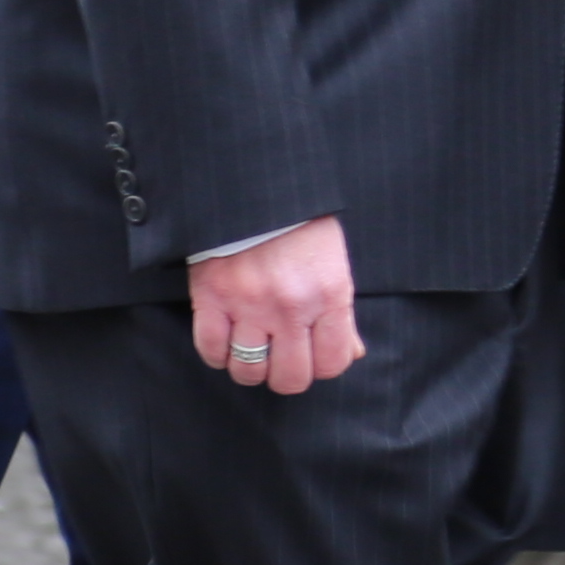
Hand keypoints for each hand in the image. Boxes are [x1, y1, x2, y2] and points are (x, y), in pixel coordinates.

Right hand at [192, 217, 363, 395]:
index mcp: (329, 295)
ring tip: (252, 347)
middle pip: (290, 378)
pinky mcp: (212, 296)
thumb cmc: (301, 225)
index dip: (321, 366)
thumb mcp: (334, 265)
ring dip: (249, 366)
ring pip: (248, 371)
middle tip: (281, 357)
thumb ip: (342, 313)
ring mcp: (250, 303)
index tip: (312, 354)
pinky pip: (211, 349)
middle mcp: (292, 306)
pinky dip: (217, 352)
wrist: (258, 186)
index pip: (332, 364)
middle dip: (286, 374)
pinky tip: (226, 338)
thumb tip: (353, 353)